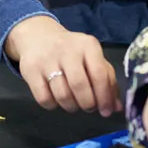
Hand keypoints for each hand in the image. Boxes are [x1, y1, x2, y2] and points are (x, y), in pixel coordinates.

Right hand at [5, 16, 120, 115]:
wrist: (38, 37)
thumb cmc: (72, 52)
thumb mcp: (92, 58)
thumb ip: (107, 80)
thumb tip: (117, 107)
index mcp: (88, 45)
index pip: (99, 74)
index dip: (104, 97)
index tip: (106, 110)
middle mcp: (67, 50)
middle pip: (80, 86)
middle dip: (87, 104)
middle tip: (88, 107)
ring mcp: (47, 59)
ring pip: (62, 95)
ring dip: (71, 106)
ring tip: (73, 103)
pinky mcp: (30, 70)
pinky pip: (44, 98)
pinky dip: (53, 105)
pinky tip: (56, 98)